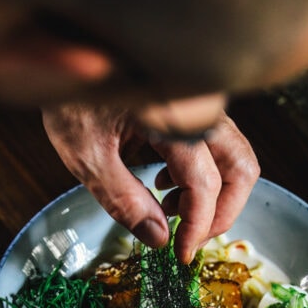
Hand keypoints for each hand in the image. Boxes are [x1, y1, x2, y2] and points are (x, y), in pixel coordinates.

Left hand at [42, 104, 259, 262]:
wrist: (66, 52)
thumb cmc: (71, 93)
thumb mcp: (85, 152)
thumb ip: (122, 198)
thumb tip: (159, 238)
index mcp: (173, 118)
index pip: (205, 184)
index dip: (198, 227)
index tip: (180, 255)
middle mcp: (197, 108)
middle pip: (241, 168)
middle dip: (222, 212)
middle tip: (190, 239)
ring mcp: (199, 107)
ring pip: (234, 158)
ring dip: (212, 196)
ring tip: (169, 212)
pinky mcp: (192, 109)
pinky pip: (217, 148)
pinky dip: (201, 176)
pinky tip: (162, 185)